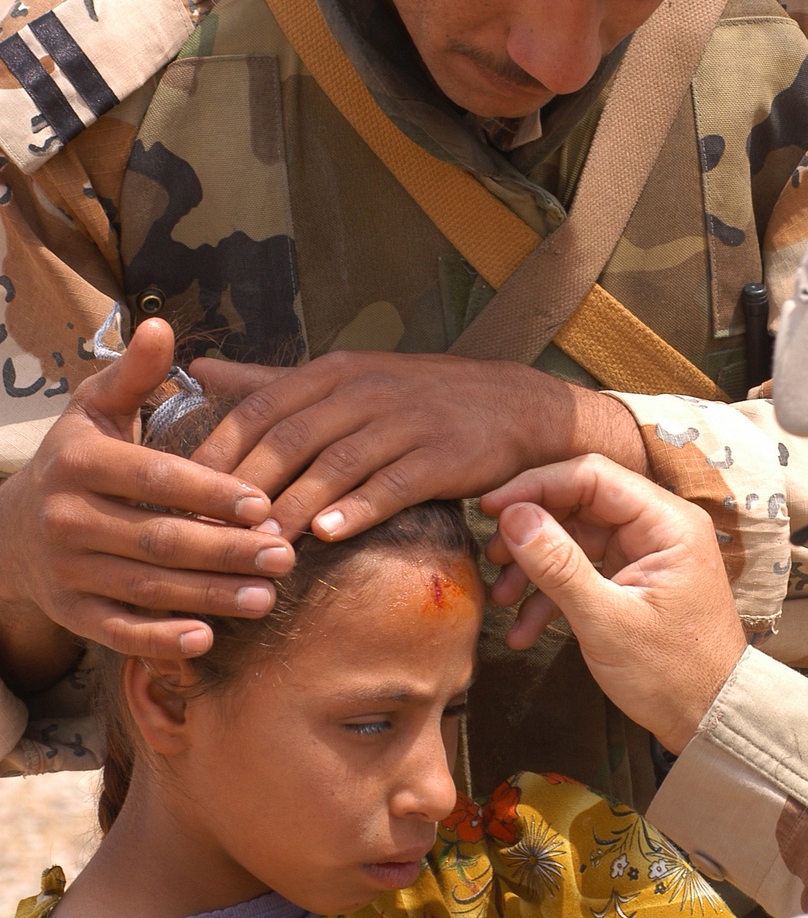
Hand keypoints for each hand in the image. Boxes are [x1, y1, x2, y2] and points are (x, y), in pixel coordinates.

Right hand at [0, 318, 294, 671]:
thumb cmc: (77, 457)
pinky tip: (206, 639)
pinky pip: (116, 631)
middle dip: (224, 552)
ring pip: (145, 588)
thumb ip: (136, 373)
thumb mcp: (96, 407)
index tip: (263, 503)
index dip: (209, 493)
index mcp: (80, 461)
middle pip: (157, 540)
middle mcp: (66, 518)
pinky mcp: (69, 612)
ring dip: (208, 597)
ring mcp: (65, 570)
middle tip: (284, 557)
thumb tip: (161, 324)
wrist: (11, 528)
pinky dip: (158, 640)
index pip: (153, 478)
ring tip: (266, 597)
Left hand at [189, 351, 647, 539]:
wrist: (514, 405)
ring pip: (334, 465)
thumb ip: (272, 380)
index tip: (183, 496)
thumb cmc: (420, 399)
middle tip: (208, 534)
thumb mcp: (346, 376)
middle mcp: (364, 389)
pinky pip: (391, 484)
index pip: (258, 408)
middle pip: (288, 439)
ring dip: (293, 508)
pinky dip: (357, 509)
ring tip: (260, 547)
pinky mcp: (440, 455)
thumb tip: (199, 370)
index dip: (218, 453)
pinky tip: (329, 536)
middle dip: (245, 489)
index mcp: (333, 371)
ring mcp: (404, 421)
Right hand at [481, 456, 746, 754]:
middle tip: (492, 557)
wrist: (709, 722)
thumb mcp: (606, 621)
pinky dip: (552, 594)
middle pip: (578, 504)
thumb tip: (513, 517)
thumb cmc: (673, 674)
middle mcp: (658, 528)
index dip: (536, 486)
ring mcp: (645, 555)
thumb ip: (558, 565)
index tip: (491, 508)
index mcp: (667, 523)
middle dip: (531, 532)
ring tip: (502, 598)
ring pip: (574, 540)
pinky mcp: (632, 580)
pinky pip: (583, 571)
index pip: (592, 476)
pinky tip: (523, 628)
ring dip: (535, 568)